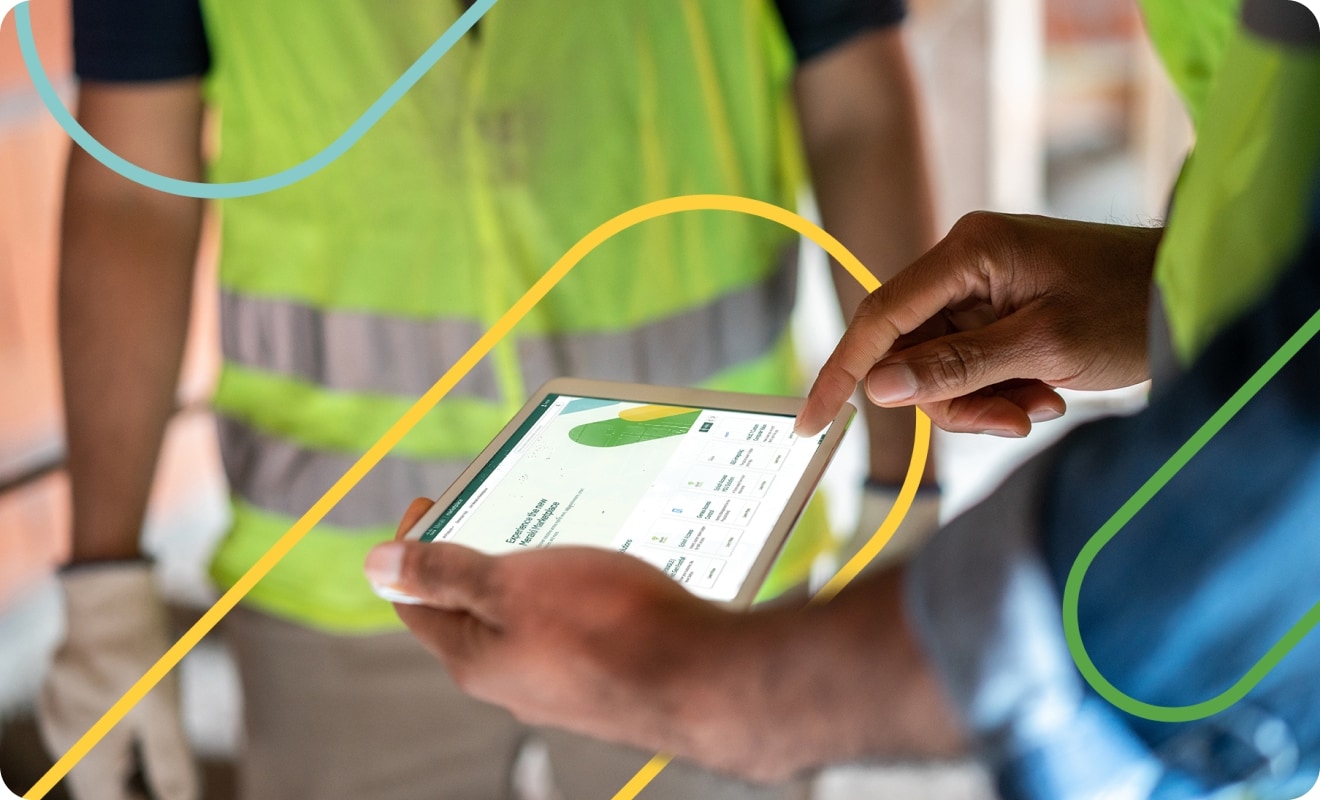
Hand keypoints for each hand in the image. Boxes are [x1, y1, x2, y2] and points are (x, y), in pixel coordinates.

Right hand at [38, 563, 197, 799]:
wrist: (108, 598)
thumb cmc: (138, 654)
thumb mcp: (164, 712)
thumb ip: (170, 763)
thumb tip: (183, 799)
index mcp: (86, 756)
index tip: (173, 790)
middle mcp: (64, 745)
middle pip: (100, 788)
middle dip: (137, 785)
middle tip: (173, 771)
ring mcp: (59, 720)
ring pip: (94, 761)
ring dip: (128, 763)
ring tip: (160, 743)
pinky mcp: (64, 699)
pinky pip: (88, 733)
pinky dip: (116, 737)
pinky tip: (141, 717)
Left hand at [367, 500, 964, 782]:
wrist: (702, 678)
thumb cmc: (607, 625)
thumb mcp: (512, 584)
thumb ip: (444, 574)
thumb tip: (376, 565)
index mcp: (473, 658)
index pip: (415, 601)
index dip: (412, 546)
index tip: (433, 501)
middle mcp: (509, 681)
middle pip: (471, 610)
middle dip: (476, 554)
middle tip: (500, 508)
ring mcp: (557, 685)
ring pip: (525, 619)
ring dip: (529, 573)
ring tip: (557, 530)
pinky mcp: (601, 680)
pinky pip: (570, 629)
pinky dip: (571, 594)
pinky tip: (603, 571)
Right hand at [797, 212, 1160, 436]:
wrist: (1191, 294)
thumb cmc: (1131, 308)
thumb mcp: (1043, 347)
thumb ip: (956, 367)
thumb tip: (878, 389)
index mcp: (968, 252)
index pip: (880, 318)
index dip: (842, 373)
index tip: (811, 423)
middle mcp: (965, 263)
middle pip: (911, 351)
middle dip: (952, 398)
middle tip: (1011, 421)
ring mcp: (981, 287)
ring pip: (941, 367)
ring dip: (984, 399)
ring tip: (1041, 405)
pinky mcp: (999, 310)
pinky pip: (971, 364)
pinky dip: (1000, 390)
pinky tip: (1045, 393)